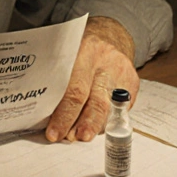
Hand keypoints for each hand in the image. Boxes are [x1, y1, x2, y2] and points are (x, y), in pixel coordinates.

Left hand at [45, 16, 138, 141]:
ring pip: (109, 107)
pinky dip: (105, 122)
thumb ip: (58, 78)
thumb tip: (44, 114)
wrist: (109, 37)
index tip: (53, 132)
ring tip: (80, 137)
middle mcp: (105, 62)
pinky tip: (94, 128)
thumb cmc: (81, 50)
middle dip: (79, 124)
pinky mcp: (132, 82)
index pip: (74, 88)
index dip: (63, 114)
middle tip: (67, 139)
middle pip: (94, 101)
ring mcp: (121, 72)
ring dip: (92, 126)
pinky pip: (120, 109)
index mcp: (84, 51)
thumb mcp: (68, 53)